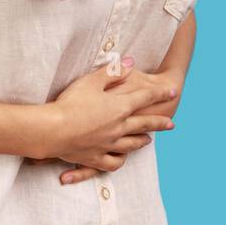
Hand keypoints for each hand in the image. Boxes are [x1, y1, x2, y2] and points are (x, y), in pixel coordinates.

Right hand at [27, 56, 177, 185]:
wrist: (52, 130)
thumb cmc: (70, 102)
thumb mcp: (91, 81)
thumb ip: (112, 72)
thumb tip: (130, 62)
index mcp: (119, 107)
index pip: (146, 98)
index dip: (160, 94)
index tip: (173, 92)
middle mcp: (119, 127)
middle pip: (144, 124)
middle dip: (159, 123)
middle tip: (171, 124)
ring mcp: (109, 144)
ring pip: (132, 144)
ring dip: (143, 141)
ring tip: (149, 140)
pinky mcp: (96, 158)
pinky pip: (114, 162)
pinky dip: (120, 159)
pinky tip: (122, 158)